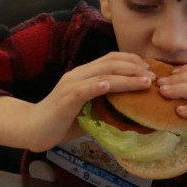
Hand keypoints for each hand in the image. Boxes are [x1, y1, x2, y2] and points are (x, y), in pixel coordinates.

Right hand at [24, 52, 155, 150]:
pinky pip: (84, 89)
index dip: (131, 60)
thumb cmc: (61, 121)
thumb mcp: (88, 110)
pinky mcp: (66, 99)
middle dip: (135, 67)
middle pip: (110, 62)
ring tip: (144, 81)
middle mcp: (78, 74)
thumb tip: (131, 111)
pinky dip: (98, 86)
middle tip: (153, 75)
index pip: (110, 59)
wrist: (34, 128)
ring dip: (126, 77)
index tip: (149, 69)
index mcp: (84, 74)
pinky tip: (110, 86)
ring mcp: (71, 85)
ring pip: (102, 74)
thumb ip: (105, 105)